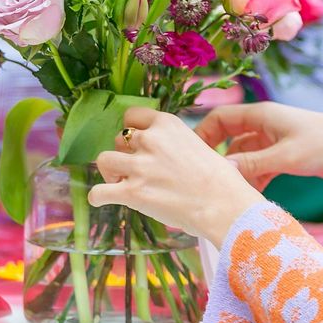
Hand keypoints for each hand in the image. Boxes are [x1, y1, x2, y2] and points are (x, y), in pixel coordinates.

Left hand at [91, 108, 265, 246]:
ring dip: (109, 172)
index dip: (131, 130)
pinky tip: (101, 200)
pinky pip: (98, 192)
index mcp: (167, 125)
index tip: (136, 143)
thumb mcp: (199, 146)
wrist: (225, 207)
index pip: (132, 115)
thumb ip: (174, 145)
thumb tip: (165, 157)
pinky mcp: (132, 193)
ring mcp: (139, 166)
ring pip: (104, 160)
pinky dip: (97, 196)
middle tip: (134, 170)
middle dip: (124, 154)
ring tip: (119, 183)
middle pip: (118, 138)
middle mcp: (150, 140)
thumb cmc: (222, 182)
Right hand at [193, 102, 322, 193]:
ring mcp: (275, 141)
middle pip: (229, 139)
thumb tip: (219, 171)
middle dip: (218, 158)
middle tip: (206, 181)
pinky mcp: (287, 157)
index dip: (203, 136)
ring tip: (229, 193)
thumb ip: (252, 164)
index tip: (193, 159)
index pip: (219, 119)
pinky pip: (260, 167)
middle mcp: (265, 125)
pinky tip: (250, 196)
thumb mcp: (286, 157)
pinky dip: (254, 179)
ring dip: (238, 173)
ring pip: (244, 156)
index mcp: (262, 115)